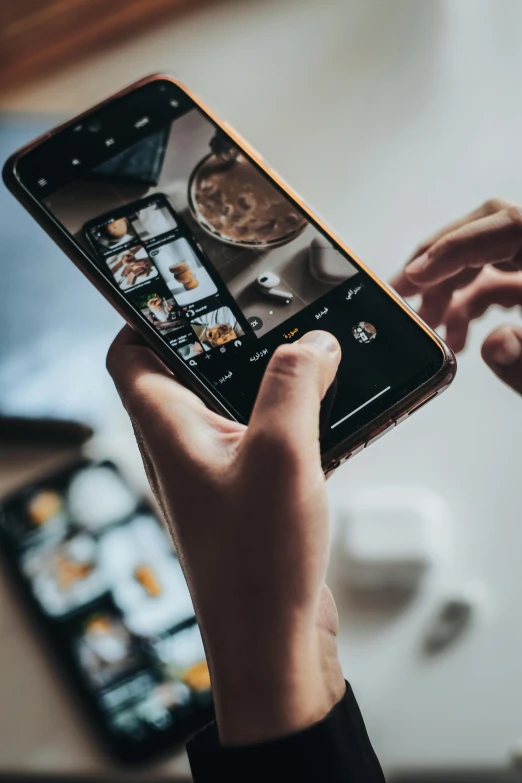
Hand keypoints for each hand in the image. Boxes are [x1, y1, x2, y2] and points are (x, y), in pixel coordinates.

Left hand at [107, 328, 344, 744]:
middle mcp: (181, 448)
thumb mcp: (280, 452)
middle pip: (186, 373)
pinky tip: (328, 416)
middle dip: (225, 342)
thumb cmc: (257, 560)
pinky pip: (263, 441)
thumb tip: (315, 344)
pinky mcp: (247, 496)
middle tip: (268, 314)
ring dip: (265, 381)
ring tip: (307, 353)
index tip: (187, 289)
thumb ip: (296, 385)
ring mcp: (214, 473)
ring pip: (231, 407)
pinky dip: (289, 421)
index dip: (147, 316)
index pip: (129, 355)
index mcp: (166, 429)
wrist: (273, 643)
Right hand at [391, 199, 521, 393]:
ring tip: (426, 324)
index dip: (455, 248)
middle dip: (439, 264)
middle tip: (400, 293)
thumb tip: (496, 345)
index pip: (508, 225)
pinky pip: (498, 278)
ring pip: (487, 256)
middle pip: (486, 232)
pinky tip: (455, 335)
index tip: (414, 278)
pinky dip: (469, 303)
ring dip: (449, 289)